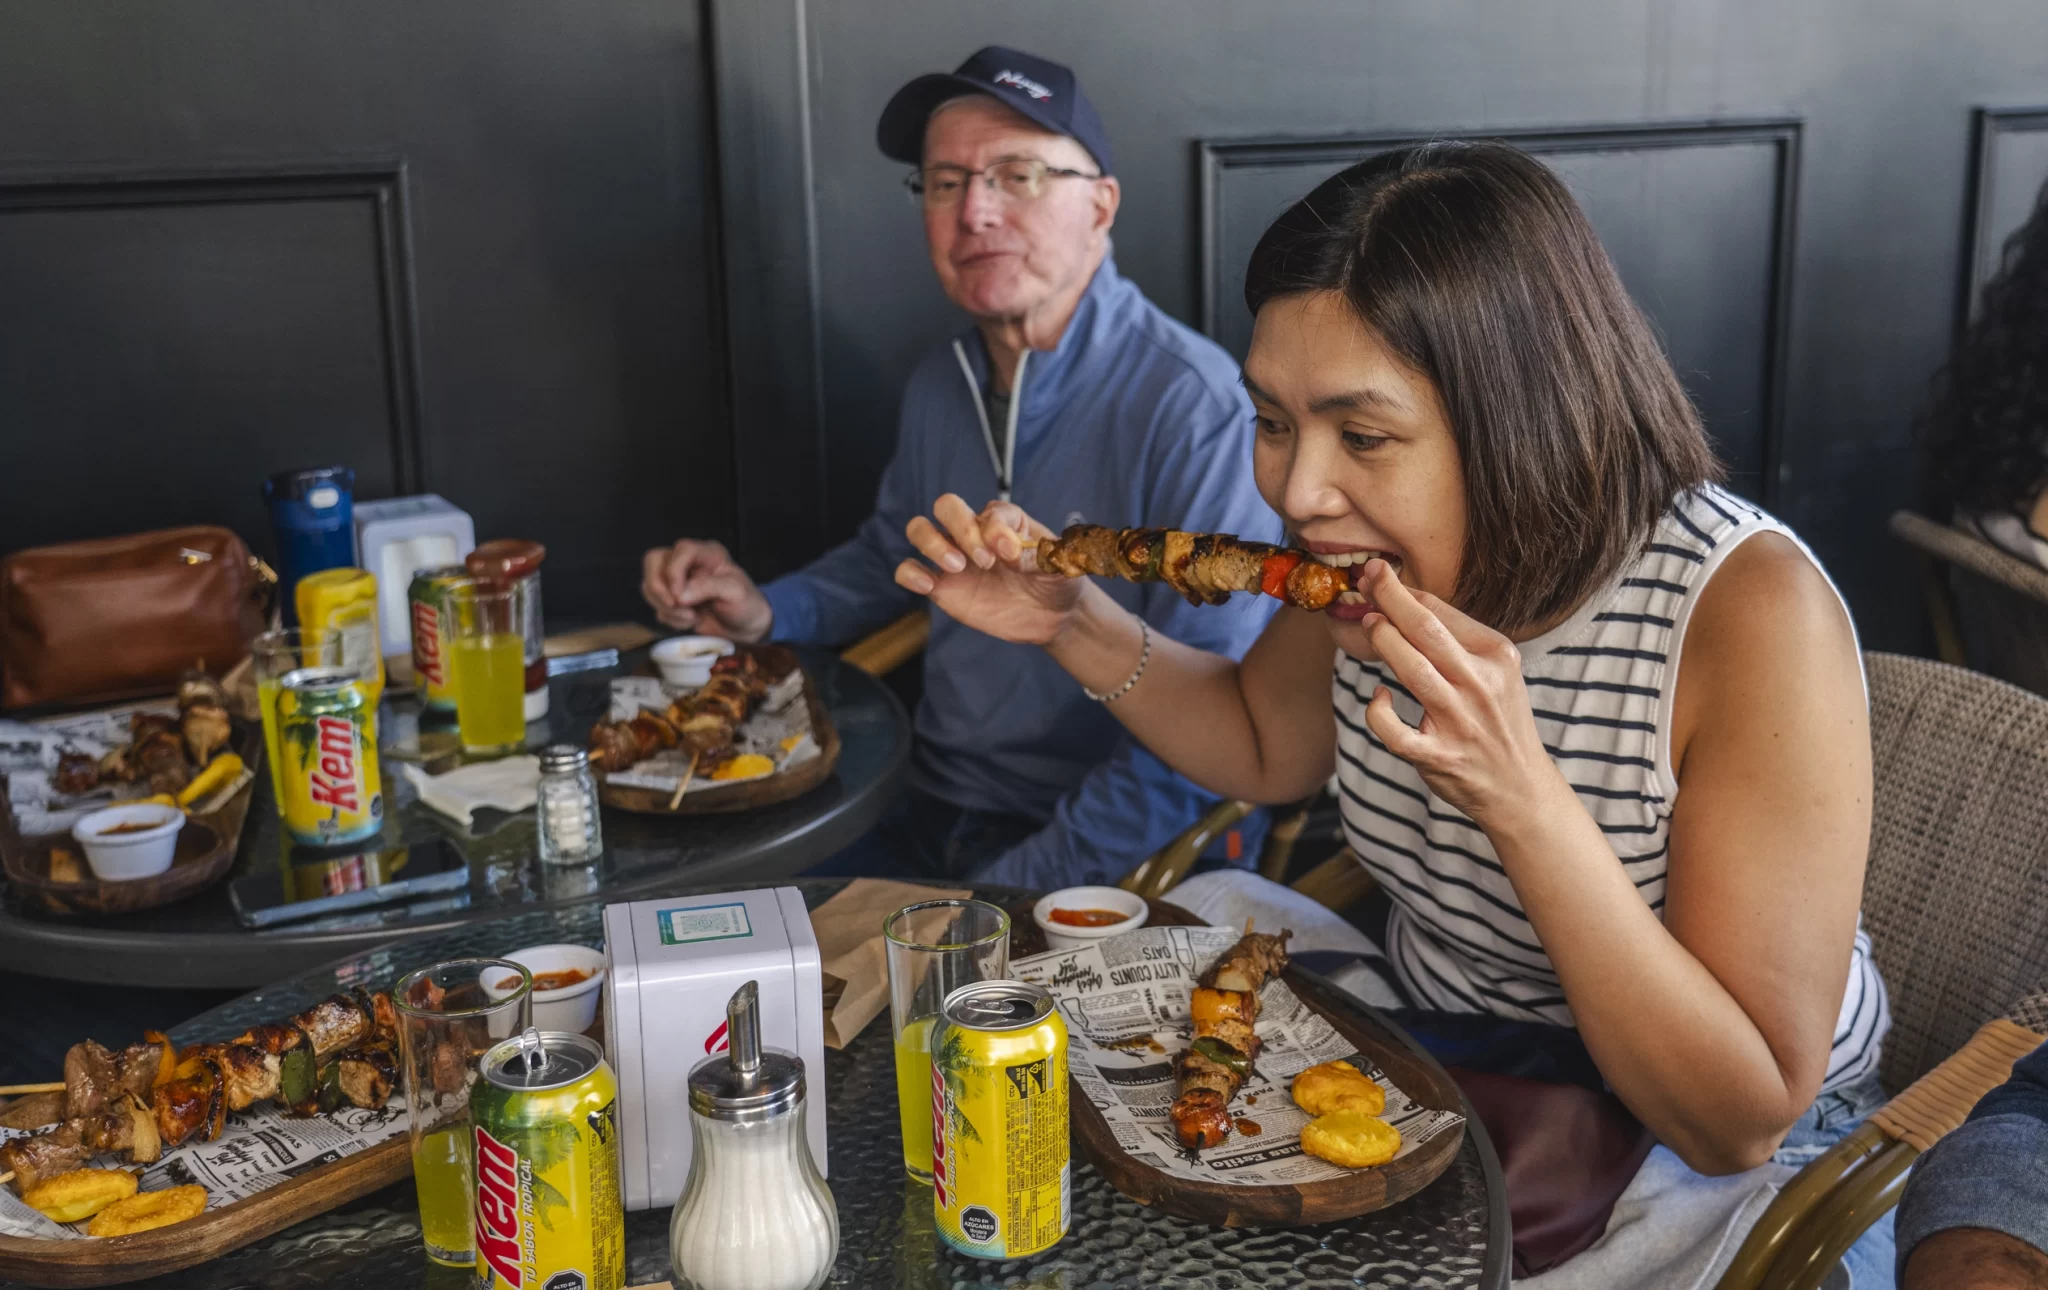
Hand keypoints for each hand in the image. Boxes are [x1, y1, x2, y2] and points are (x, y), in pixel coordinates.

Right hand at [639, 539, 772, 641]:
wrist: (745, 629)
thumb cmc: (746, 604)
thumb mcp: (734, 592)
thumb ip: (708, 588)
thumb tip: (679, 595)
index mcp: (707, 553)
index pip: (681, 550)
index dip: (674, 572)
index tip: (681, 597)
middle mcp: (688, 563)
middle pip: (653, 560)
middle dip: (659, 588)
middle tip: (677, 606)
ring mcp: (676, 581)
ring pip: (649, 585)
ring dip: (666, 607)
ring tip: (691, 617)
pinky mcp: (671, 600)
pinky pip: (656, 605)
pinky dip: (670, 618)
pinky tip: (689, 622)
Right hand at [894, 494, 1081, 645]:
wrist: (1052, 616)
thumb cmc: (1056, 580)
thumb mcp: (1060, 566)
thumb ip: (1040, 555)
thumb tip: (1011, 552)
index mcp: (1004, 520)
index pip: (990, 513)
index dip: (996, 530)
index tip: (1011, 554)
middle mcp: (974, 532)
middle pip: (946, 507)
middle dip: (961, 529)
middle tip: (984, 561)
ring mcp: (954, 557)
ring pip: (920, 530)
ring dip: (932, 544)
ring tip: (956, 567)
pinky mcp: (941, 586)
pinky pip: (909, 570)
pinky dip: (909, 573)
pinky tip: (927, 585)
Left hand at [1355, 560, 1566, 825]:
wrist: (1521, 788)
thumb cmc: (1497, 721)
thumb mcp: (1495, 673)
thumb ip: (1456, 642)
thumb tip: (1406, 602)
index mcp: (1497, 656)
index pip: (1443, 614)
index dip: (1405, 590)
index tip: (1379, 572)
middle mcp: (1482, 685)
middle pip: (1427, 631)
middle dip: (1391, 599)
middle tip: (1366, 580)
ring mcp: (1461, 722)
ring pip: (1413, 671)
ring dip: (1384, 642)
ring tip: (1369, 623)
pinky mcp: (1440, 756)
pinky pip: (1397, 732)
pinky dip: (1379, 712)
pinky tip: (1379, 698)